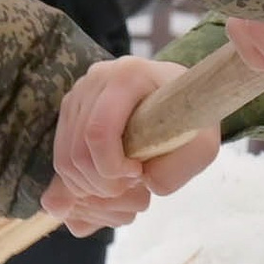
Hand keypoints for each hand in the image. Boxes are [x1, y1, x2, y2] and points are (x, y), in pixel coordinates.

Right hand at [42, 54, 222, 229]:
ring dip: (91, 187)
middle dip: (102, 184)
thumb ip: (177, 171)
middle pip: (76, 153)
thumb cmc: (191, 119)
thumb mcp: (201, 147)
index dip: (112, 168)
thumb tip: (142, 184)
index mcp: (128, 77)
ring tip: (122, 182)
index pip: (98, 132)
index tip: (137, 175)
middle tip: (131, 186)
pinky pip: (62, 159)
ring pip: (65, 160)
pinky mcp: (70, 110)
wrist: (180, 97)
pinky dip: (82, 181)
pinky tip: (109, 177)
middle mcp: (96, 79)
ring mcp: (78, 93)